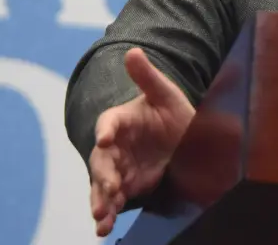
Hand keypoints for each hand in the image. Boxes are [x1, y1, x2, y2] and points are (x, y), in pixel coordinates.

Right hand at [88, 48, 194, 236]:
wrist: (177, 137)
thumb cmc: (168, 111)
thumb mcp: (164, 93)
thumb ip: (147, 76)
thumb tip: (133, 51)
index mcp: (120, 119)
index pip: (109, 122)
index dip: (107, 129)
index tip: (107, 138)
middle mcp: (113, 145)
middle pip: (102, 160)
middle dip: (103, 176)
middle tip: (110, 189)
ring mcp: (117, 167)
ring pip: (102, 185)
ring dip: (100, 200)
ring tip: (101, 217)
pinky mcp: (124, 187)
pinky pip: (111, 202)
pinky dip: (106, 215)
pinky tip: (103, 228)